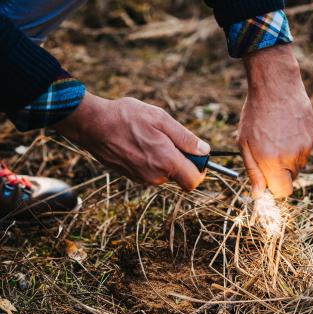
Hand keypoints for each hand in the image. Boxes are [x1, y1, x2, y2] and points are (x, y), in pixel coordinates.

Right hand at [53, 92, 210, 189]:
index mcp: (166, 162)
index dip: (200, 169)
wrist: (93, 125)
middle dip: (182, 161)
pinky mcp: (132, 176)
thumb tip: (204, 151)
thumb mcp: (161, 119)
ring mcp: (142, 178)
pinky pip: (152, 171)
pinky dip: (152, 160)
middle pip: (181, 176)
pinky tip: (140, 143)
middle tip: (170, 138)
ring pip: (166, 173)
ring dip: (166, 158)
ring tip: (150, 137)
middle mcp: (155, 176)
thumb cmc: (126, 117)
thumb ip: (185, 138)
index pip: (194, 181)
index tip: (196, 155)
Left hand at [238, 45, 312, 197]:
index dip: (274, 188)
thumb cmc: (255, 114)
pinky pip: (304, 151)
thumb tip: (258, 194)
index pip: (282, 192)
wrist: (276, 86)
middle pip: (290, 180)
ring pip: (298, 165)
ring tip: (277, 137)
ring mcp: (305, 147)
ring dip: (288, 158)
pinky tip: (286, 129)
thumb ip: (253, 171)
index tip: (267, 179)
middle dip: (280, 172)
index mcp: (272, 161)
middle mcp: (292, 157)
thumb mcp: (244, 144)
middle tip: (268, 152)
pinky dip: (296, 146)